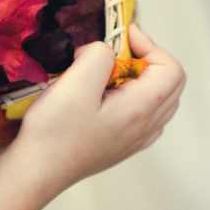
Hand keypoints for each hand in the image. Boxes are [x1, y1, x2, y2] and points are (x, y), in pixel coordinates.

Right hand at [11, 24, 184, 192]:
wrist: (37, 172)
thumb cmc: (54, 132)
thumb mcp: (75, 82)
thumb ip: (99, 55)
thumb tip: (105, 50)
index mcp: (141, 109)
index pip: (171, 68)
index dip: (150, 45)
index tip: (123, 37)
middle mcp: (147, 126)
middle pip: (171, 83)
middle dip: (149, 58)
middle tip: (118, 52)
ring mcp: (138, 139)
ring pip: (162, 99)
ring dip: (144, 77)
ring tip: (112, 71)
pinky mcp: (124, 144)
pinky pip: (148, 114)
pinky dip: (137, 95)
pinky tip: (109, 94)